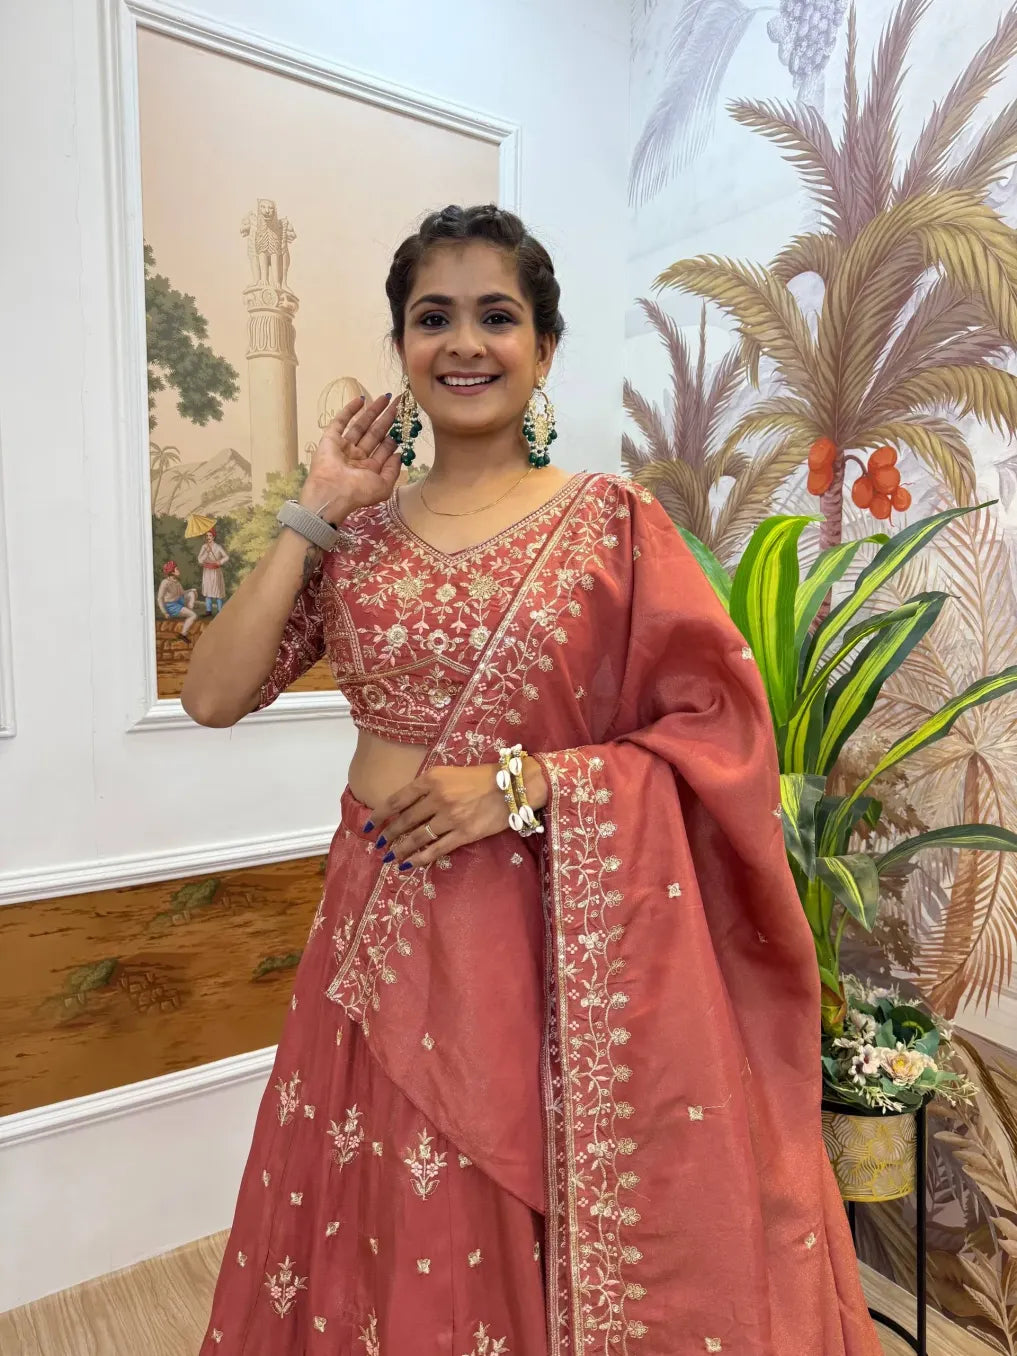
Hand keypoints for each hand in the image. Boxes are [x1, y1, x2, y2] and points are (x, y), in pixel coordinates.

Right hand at [300, 393, 402, 524]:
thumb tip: (399, 454)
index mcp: (369, 469)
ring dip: (373, 411)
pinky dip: (349, 410)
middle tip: (400, 402)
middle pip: (375, 433)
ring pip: (361, 425)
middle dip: (387, 418)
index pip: (385, 448)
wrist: (331, 493)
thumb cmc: (358, 493)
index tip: (406, 421)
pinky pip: (340, 421)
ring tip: (385, 397)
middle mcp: (357, 457)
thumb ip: (393, 470)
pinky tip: (361, 399)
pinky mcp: (330, 439)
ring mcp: (344, 446)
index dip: (395, 434)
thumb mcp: (383, 486)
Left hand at [366, 760, 547, 869]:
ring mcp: (451, 817)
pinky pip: (437, 849)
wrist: (513, 786)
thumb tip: (405, 806)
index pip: (397, 799)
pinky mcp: (464, 833)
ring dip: (401, 849)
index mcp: (432, 779)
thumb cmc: (481, 777)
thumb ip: (428, 787)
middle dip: (389, 835)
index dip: (380, 814)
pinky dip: (421, 858)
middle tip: (379, 844)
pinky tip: (410, 864)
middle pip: (405, 820)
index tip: (369, 824)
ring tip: (391, 857)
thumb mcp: (449, 773)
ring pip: (418, 837)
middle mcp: (438, 797)